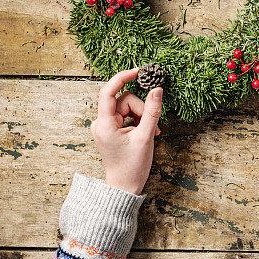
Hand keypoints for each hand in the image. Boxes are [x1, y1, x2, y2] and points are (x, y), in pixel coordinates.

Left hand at [91, 68, 162, 194]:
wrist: (124, 186)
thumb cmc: (132, 167)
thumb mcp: (146, 137)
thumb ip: (152, 111)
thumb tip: (157, 90)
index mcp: (104, 125)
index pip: (109, 92)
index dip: (123, 77)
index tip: (139, 72)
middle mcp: (101, 123)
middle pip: (124, 100)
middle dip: (141, 109)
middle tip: (152, 125)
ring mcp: (105, 126)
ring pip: (127, 106)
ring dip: (142, 116)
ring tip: (151, 132)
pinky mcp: (111, 129)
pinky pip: (127, 115)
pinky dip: (138, 120)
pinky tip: (146, 132)